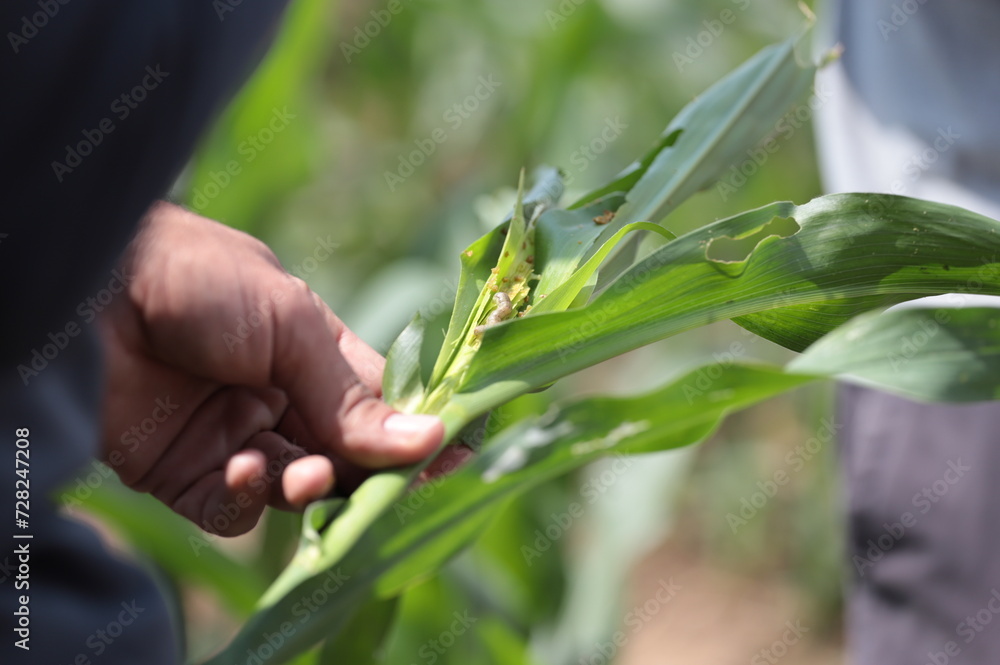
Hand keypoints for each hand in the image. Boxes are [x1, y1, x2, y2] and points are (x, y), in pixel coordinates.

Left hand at [98, 202, 443, 535]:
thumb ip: (351, 395)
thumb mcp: (291, 325)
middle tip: (379, 479)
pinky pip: (235, 511)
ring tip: (303, 473)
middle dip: (364, 471)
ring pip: (296, 490)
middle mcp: (281, 401)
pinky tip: (248, 469)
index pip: (380, 406)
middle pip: (345, 457)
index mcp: (314, 355)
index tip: (450, 453)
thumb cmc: (200, 278)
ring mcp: (235, 439)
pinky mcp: (184, 475)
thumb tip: (431, 441)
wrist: (86, 286)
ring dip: (310, 489)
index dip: (414, 432)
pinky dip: (250, 502)